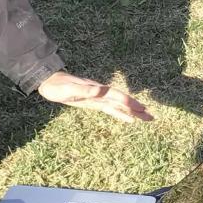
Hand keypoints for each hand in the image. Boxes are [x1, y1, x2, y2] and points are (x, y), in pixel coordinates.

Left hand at [37, 72, 153, 123]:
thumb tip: (100, 90)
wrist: (50, 82)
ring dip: (133, 112)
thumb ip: (84, 89)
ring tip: (147, 118)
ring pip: (119, 106)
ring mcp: (98, 99)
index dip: (128, 102)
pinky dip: (121, 114)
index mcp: (97, 90)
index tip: (141, 108)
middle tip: (151, 116)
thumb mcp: (69, 89)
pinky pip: (111, 110)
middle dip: (136, 108)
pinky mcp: (94, 103)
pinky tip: (129, 119)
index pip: (116, 96)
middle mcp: (101, 94)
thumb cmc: (58, 86)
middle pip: (122, 101)